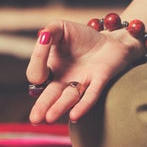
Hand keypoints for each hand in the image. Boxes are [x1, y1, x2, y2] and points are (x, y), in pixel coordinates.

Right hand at [26, 20, 141, 123]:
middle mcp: (64, 81)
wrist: (111, 40)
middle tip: (35, 119)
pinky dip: (83, 105)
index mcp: (51, 70)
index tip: (44, 41)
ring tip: (49, 118)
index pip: (37, 74)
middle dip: (42, 107)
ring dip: (59, 107)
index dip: (37, 62)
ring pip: (69, 98)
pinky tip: (74, 115)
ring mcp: (82, 83)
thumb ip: (49, 30)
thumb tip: (42, 36)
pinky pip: (91, 95)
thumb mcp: (61, 28)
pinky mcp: (100, 81)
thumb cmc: (83, 37)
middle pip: (50, 96)